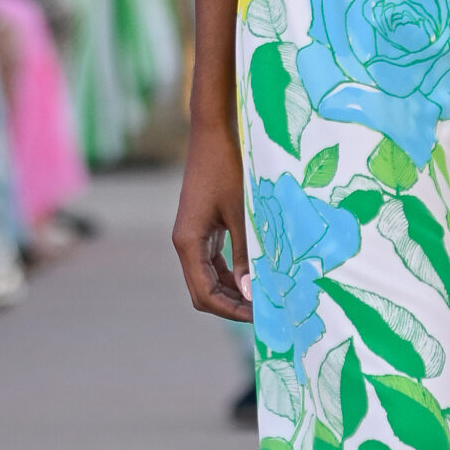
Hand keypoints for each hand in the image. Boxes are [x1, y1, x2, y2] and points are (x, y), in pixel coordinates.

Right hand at [173, 121, 253, 322]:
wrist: (214, 133)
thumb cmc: (228, 168)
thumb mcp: (242, 214)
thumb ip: (245, 254)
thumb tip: (251, 293)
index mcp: (187, 242)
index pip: (204, 294)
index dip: (231, 310)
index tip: (260, 316)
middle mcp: (184, 243)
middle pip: (203, 290)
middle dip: (232, 305)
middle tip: (265, 311)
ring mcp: (192, 235)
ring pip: (208, 277)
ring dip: (233, 290)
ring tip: (264, 296)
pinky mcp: (202, 227)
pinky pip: (213, 260)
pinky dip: (232, 272)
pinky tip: (255, 274)